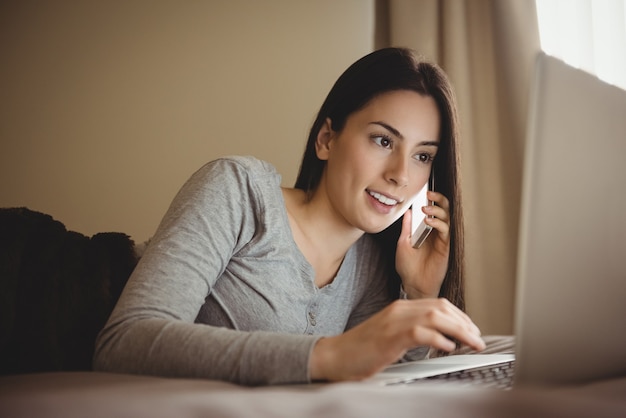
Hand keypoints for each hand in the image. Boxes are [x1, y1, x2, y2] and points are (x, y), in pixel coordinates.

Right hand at [309, 298, 484, 381]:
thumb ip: (413, 333)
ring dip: (459, 330)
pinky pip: (420, 333)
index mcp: (399, 308)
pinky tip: (448, 348)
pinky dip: (438, 339)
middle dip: (464, 322)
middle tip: (478, 338)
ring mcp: (393, 321)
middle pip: (440, 307)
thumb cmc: (361, 351)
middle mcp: (398, 310)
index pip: (437, 304)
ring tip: (472, 343)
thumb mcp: (390, 337)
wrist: (334, 357)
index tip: (472, 329)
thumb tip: (442, 340)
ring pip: (435, 317)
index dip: (459, 316)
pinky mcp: (389, 337)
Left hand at [396, 191, 450, 298]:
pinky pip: (446, 231)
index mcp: (426, 230)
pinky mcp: (445, 248)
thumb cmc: (408, 267)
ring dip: (438, 210)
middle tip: (430, 194)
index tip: (424, 191)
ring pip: (447, 219)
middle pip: (444, 211)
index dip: (432, 200)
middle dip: (439, 200)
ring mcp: (441, 240)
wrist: (412, 284)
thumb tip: (408, 211)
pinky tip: (429, 221)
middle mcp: (436, 233)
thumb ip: (407, 227)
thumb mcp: (403, 242)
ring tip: (426, 208)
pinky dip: (439, 224)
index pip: (433, 210)